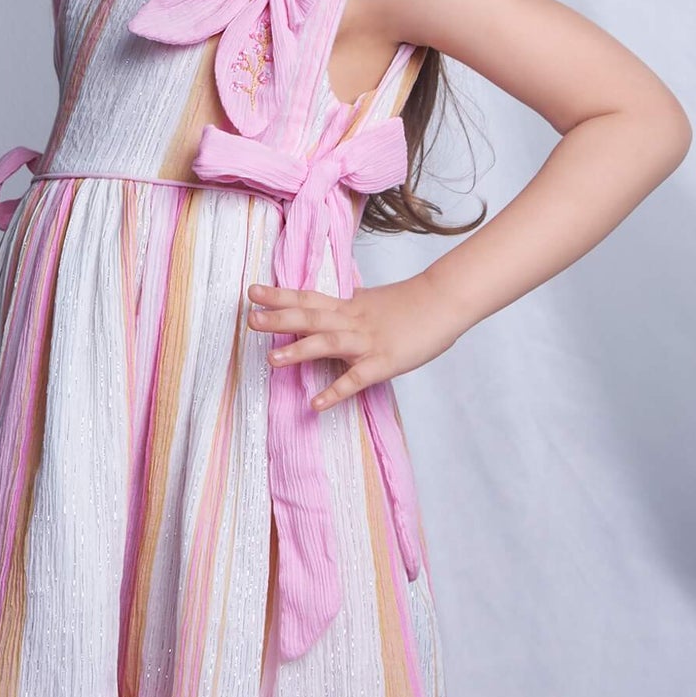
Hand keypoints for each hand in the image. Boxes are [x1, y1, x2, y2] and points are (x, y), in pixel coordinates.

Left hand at [245, 275, 458, 412]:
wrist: (445, 301)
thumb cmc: (412, 303)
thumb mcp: (373, 299)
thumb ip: (352, 303)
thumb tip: (337, 298)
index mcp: (348, 306)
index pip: (308, 298)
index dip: (280, 295)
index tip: (252, 292)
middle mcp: (352, 321)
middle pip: (311, 317)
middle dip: (279, 319)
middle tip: (250, 320)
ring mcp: (367, 342)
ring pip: (328, 343)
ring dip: (299, 351)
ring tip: (271, 360)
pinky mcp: (384, 362)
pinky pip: (356, 378)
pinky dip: (336, 391)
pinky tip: (316, 404)